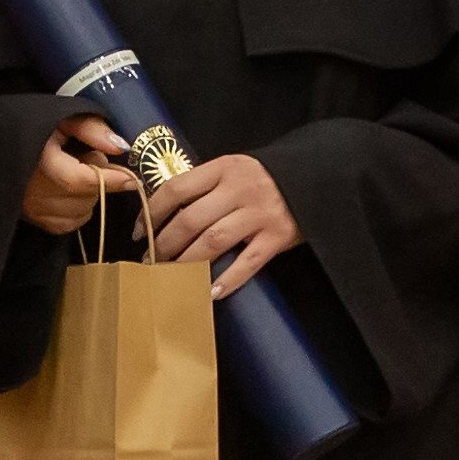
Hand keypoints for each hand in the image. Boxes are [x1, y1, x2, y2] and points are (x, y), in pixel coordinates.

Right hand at [20, 112, 136, 232]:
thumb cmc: (29, 127)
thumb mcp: (60, 118)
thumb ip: (91, 129)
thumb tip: (121, 147)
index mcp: (41, 164)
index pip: (83, 180)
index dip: (111, 180)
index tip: (132, 179)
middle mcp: (34, 193)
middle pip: (86, 197)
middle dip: (98, 180)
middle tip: (88, 158)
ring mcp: (32, 210)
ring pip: (81, 213)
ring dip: (88, 196)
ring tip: (74, 172)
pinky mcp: (32, 220)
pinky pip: (68, 224)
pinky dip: (77, 210)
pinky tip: (69, 191)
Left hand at [145, 152, 299, 299]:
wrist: (318, 177)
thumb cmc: (266, 178)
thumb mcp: (235, 170)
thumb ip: (207, 185)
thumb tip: (165, 213)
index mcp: (224, 168)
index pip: (177, 189)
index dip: (152, 212)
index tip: (140, 232)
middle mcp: (240, 189)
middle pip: (191, 220)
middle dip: (165, 244)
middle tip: (152, 261)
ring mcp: (260, 213)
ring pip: (213, 242)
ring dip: (187, 263)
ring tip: (172, 276)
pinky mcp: (278, 236)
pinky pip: (248, 262)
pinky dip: (227, 279)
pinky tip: (210, 292)